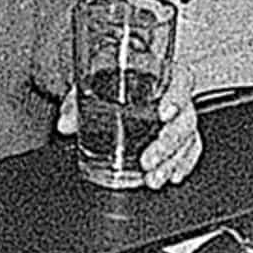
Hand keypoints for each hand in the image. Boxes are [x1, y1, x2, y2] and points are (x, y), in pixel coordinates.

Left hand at [52, 73, 202, 185]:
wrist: (118, 85)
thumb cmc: (109, 80)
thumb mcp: (92, 83)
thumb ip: (76, 101)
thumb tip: (64, 124)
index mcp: (160, 73)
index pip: (180, 80)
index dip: (176, 96)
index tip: (163, 113)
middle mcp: (174, 96)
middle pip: (185, 118)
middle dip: (167, 144)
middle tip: (147, 161)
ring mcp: (179, 117)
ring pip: (187, 139)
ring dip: (171, 161)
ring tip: (153, 178)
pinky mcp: (178, 135)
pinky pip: (189, 150)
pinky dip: (181, 164)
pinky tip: (171, 176)